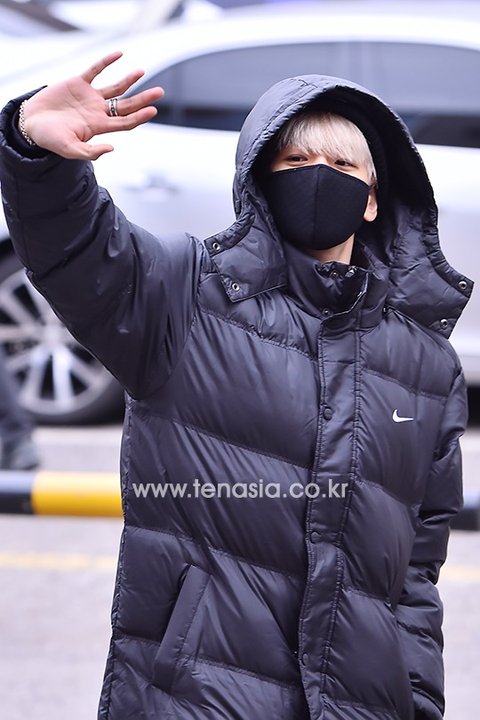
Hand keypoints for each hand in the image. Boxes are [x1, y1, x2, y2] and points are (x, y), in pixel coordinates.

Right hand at [20, 51, 163, 159]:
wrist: (32, 124)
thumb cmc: (51, 139)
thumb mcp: (70, 149)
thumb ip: (90, 152)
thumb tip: (112, 148)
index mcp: (99, 127)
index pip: (125, 122)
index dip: (139, 117)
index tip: (153, 110)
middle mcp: (98, 111)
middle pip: (126, 105)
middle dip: (143, 99)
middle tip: (160, 92)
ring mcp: (89, 97)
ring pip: (115, 87)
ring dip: (129, 80)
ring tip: (142, 72)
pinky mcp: (78, 83)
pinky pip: (95, 70)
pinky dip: (106, 62)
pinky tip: (119, 54)